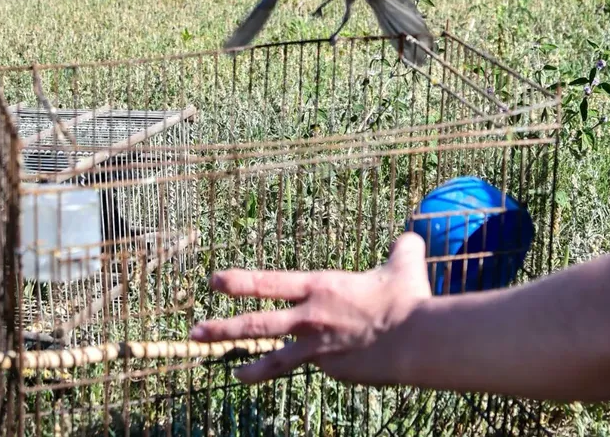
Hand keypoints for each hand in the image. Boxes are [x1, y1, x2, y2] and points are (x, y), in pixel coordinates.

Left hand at [189, 232, 431, 384]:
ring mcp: (318, 347)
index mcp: (319, 287)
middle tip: (195, 333)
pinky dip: (314, 367)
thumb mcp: (404, 265)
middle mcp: (309, 317)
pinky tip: (325, 369)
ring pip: (275, 360)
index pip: (268, 283)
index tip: (213, 282)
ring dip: (250, 367)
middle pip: (256, 324)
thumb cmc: (407, 300)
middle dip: (222, 328)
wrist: (415, 341)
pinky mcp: (332, 370)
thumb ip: (402, 250)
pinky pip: (316, 369)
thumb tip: (412, 236)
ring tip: (232, 373)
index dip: (238, 282)